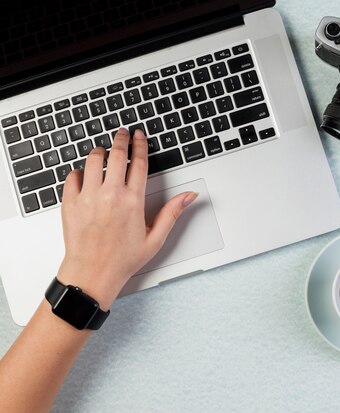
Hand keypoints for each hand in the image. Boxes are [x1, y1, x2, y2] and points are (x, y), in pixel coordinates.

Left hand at [57, 128, 197, 308]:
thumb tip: (189, 196)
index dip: (140, 145)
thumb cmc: (122, 259)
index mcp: (132, 201)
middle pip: (116, 155)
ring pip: (93, 160)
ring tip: (103, 151)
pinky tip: (85, 173)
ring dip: (100, 152)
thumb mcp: (155, 237)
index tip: (139, 135)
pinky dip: (79, 171)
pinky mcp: (70, 203)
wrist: (92, 274)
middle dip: (120, 139)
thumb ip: (173, 212)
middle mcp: (110, 195)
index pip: (138, 163)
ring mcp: (88, 197)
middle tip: (122, 133)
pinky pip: (72, 176)